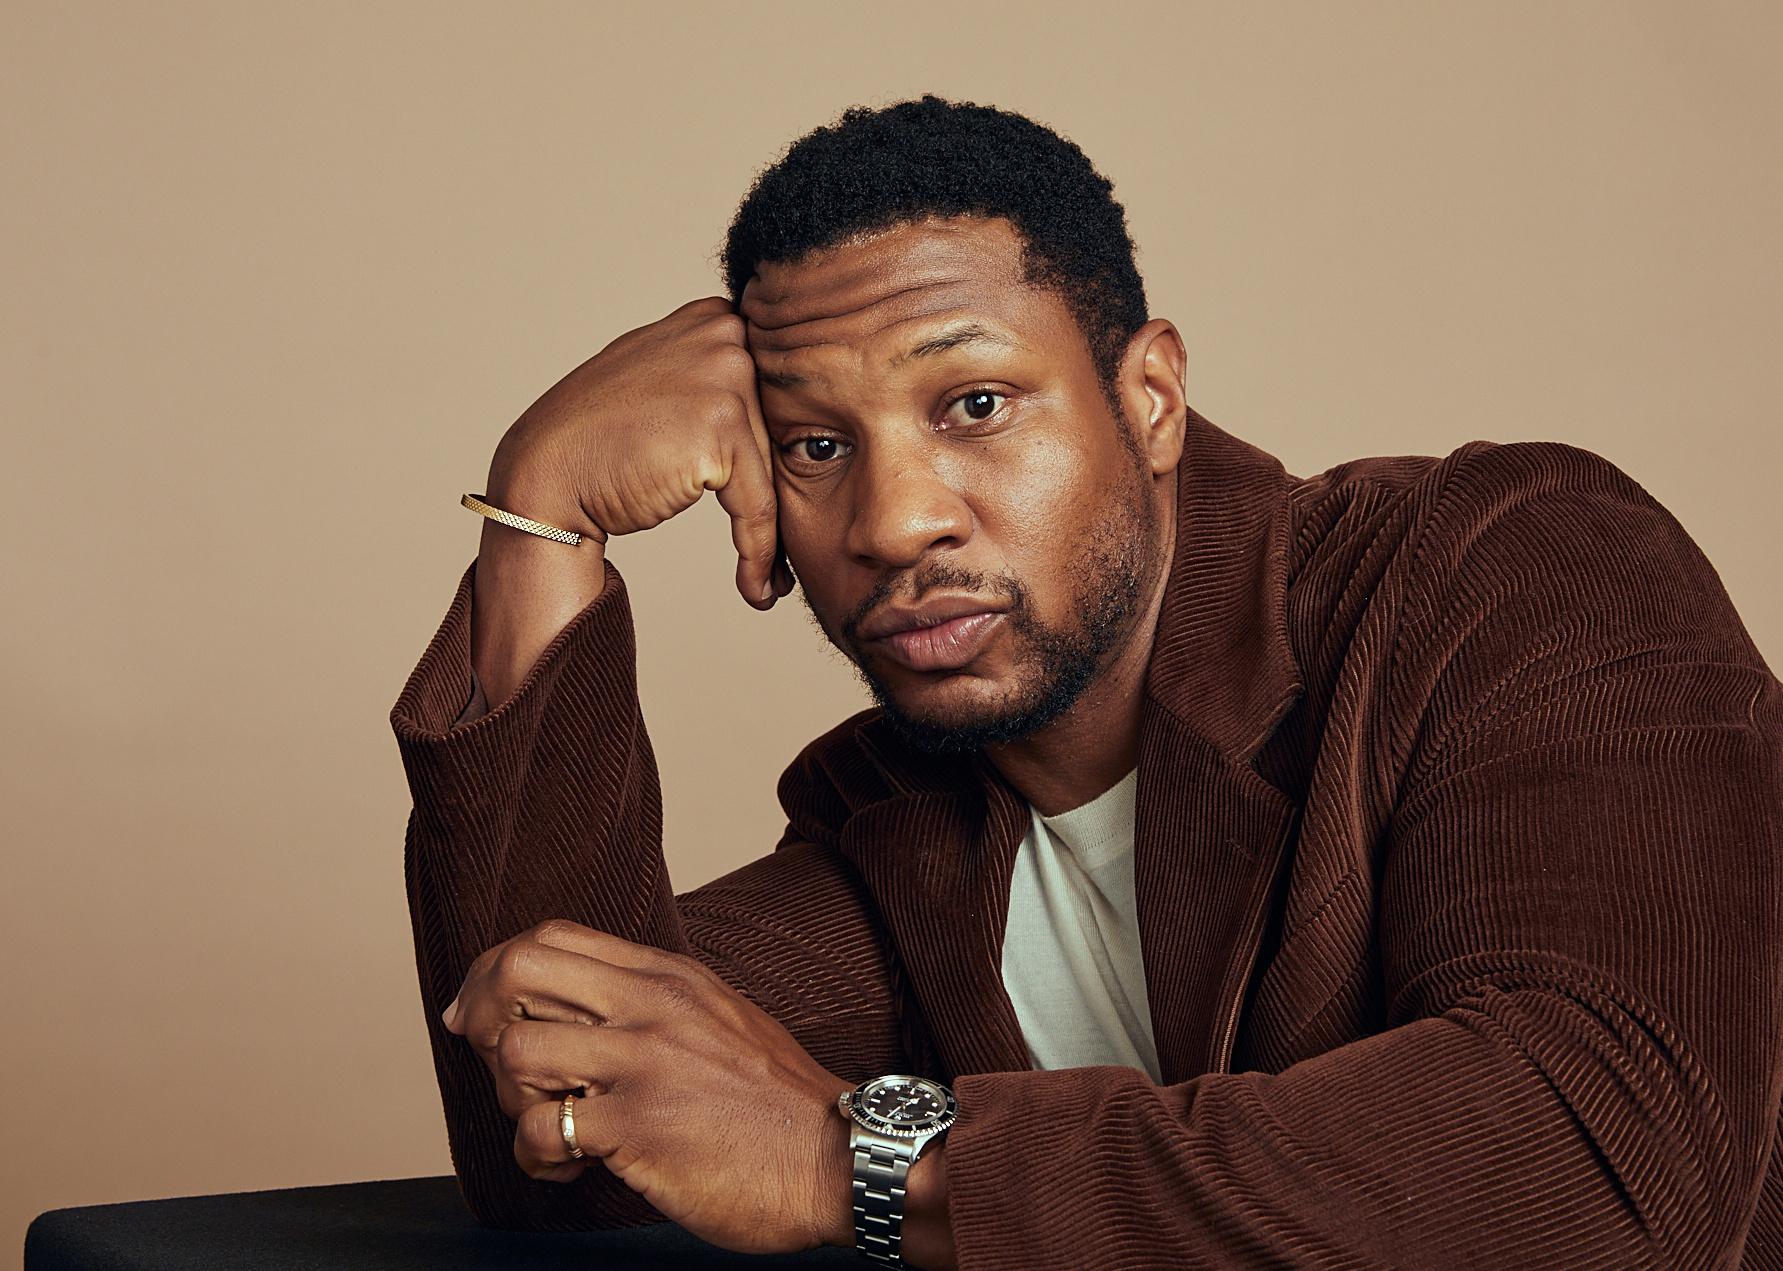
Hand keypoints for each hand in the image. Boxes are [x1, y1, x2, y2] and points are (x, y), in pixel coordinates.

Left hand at [441, 919, 853, 1254]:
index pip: (550, 936)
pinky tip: (568, 1167)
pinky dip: (535, 1155)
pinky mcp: (639, 1127)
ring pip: (516, 1052)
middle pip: (517, 971)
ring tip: (547, 1121)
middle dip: (479, 1017)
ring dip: (511, 1097)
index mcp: (669, 976)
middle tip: (489, 1058)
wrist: (840, 1157)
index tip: (478, 1010)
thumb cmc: (776, 1103)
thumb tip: (574, 1009)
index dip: (494, 971)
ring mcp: (644, 1064)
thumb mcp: (718, 1018)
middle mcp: (652, 1007)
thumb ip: (655, 1004)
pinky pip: (541, 1129)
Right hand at [488, 295, 793, 608]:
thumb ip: (708, 370)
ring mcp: (726, 377)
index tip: (789, 498)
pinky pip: (758, 505)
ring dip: (771, 536)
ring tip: (769, 579)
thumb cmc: (600, 438)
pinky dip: (759, 553)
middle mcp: (725, 335)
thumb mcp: (658, 375)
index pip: (775, 392)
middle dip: (783, 493)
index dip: (784, 450)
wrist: (548, 475)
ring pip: (772, 471)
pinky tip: (757, 589)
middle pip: (779, 430)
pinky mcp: (724, 429)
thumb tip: (769, 396)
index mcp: (715, 316)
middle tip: (784, 551)